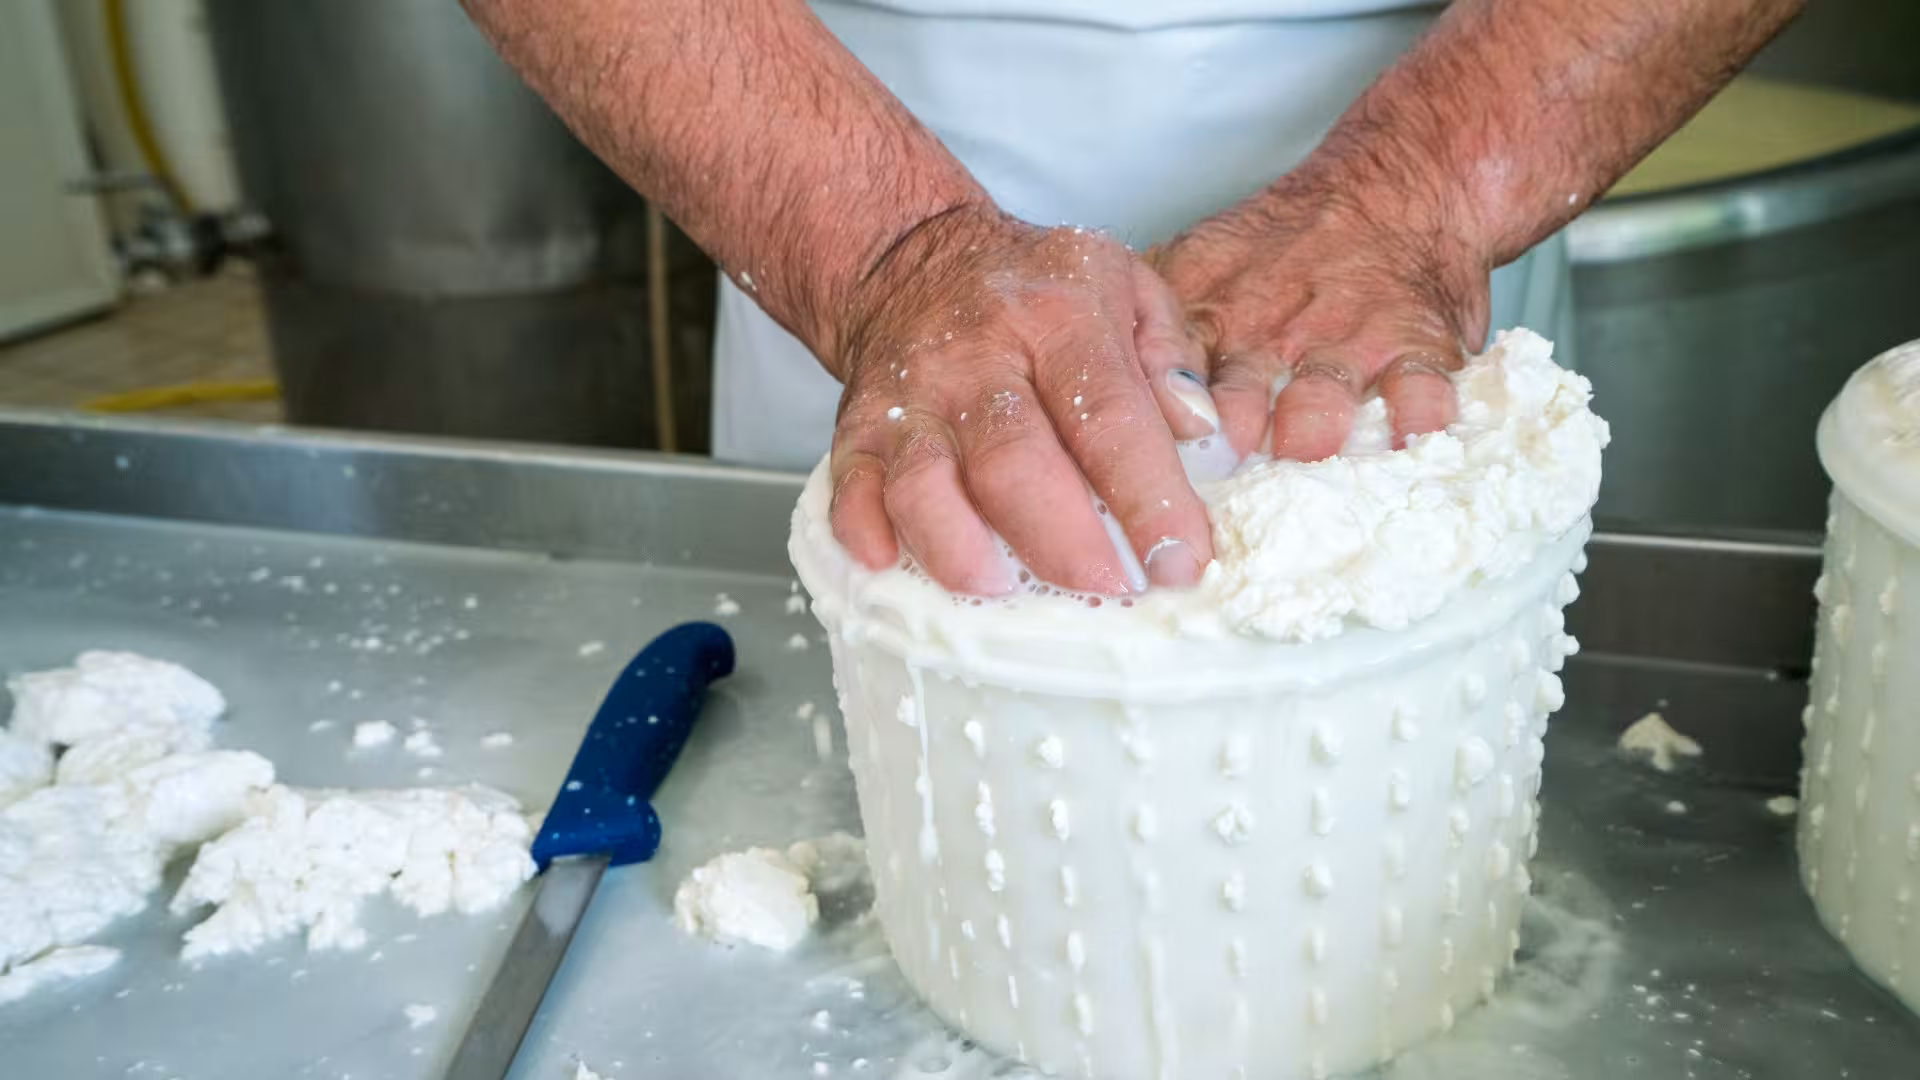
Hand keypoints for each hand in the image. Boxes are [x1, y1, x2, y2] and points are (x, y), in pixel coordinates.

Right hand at [823, 205, 1214, 595]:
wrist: (915, 261)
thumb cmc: (1039, 292)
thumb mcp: (1126, 287)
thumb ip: (1172, 356)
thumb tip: (1203, 433)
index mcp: (1059, 318)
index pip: (1110, 417)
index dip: (1149, 497)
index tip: (1182, 561)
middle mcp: (979, 357)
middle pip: (1014, 459)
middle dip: (1063, 538)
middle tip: (1108, 591)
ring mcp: (911, 396)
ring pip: (924, 481)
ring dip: (957, 546)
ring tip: (1000, 591)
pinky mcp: (858, 428)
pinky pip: (851, 485)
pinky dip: (864, 530)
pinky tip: (890, 564)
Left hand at [1148, 170, 1492, 460]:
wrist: (1394, 186)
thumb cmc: (1283, 248)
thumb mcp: (1197, 261)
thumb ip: (1142, 320)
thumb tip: (1078, 387)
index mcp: (1207, 318)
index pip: (1161, 373)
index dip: (1148, 424)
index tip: (1134, 466)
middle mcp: (1270, 335)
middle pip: (1236, 400)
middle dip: (1221, 441)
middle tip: (1210, 481)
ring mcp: (1343, 343)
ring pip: (1320, 397)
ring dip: (1307, 431)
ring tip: (1299, 457)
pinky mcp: (1416, 349)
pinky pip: (1420, 389)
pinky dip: (1416, 422)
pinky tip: (1406, 448)